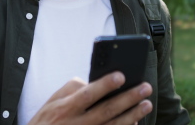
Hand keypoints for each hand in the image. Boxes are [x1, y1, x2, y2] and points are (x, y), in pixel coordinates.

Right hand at [28, 72, 152, 124]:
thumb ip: (73, 89)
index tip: (121, 75)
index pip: (88, 94)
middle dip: (128, 98)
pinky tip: (136, 122)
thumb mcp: (53, 101)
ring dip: (133, 115)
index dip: (105, 85)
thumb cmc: (48, 120)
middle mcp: (77, 124)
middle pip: (107, 110)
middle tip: (145, 88)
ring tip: (146, 104)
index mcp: (66, 108)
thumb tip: (95, 83)